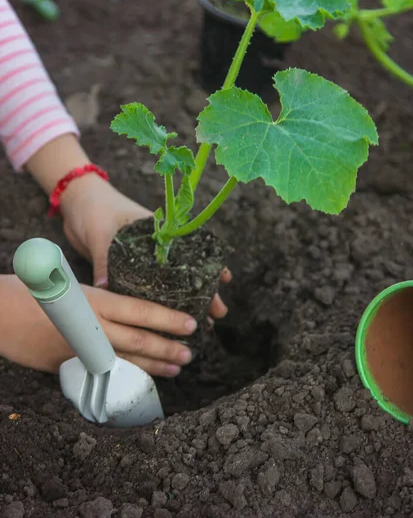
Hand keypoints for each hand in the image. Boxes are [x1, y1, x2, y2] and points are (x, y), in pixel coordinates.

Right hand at [0, 276, 200, 376]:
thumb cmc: (33, 290)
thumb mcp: (70, 285)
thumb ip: (98, 298)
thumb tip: (123, 307)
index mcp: (95, 301)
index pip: (141, 310)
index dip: (168, 319)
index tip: (191, 324)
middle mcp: (92, 327)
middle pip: (138, 339)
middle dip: (168, 347)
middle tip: (191, 352)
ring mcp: (79, 350)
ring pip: (124, 360)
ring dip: (153, 366)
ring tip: (176, 367)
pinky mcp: (66, 367)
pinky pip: (102, 372)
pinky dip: (124, 376)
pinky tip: (139, 381)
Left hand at [60, 174, 230, 318]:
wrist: (75, 202)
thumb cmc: (93, 209)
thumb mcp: (101, 235)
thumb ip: (105, 262)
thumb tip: (107, 291)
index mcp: (157, 231)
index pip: (191, 249)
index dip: (209, 265)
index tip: (224, 279)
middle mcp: (155, 247)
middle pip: (186, 270)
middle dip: (204, 290)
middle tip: (218, 312)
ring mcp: (144, 259)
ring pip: (172, 283)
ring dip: (187, 302)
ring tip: (204, 322)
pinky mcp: (129, 270)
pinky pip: (149, 289)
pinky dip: (161, 304)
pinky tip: (169, 320)